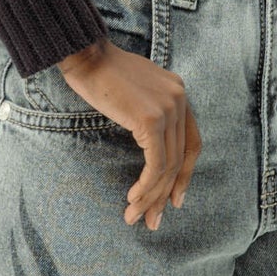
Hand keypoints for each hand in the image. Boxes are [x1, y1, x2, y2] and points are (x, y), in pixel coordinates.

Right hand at [55, 39, 202, 229]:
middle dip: (166, 194)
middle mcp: (179, 99)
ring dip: (151, 196)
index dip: (185, 175)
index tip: (176, 200)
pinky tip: (133, 198)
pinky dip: (146, 185)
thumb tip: (149, 142)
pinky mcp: (151, 119)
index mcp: (178, 93)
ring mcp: (168, 108)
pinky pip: (155, 163)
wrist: (84, 55)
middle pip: (180, 159)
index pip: (191, 143)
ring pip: (167, 165)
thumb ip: (148, 112)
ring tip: (136, 217)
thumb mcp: (134, 92)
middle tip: (153, 220)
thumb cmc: (100, 74)